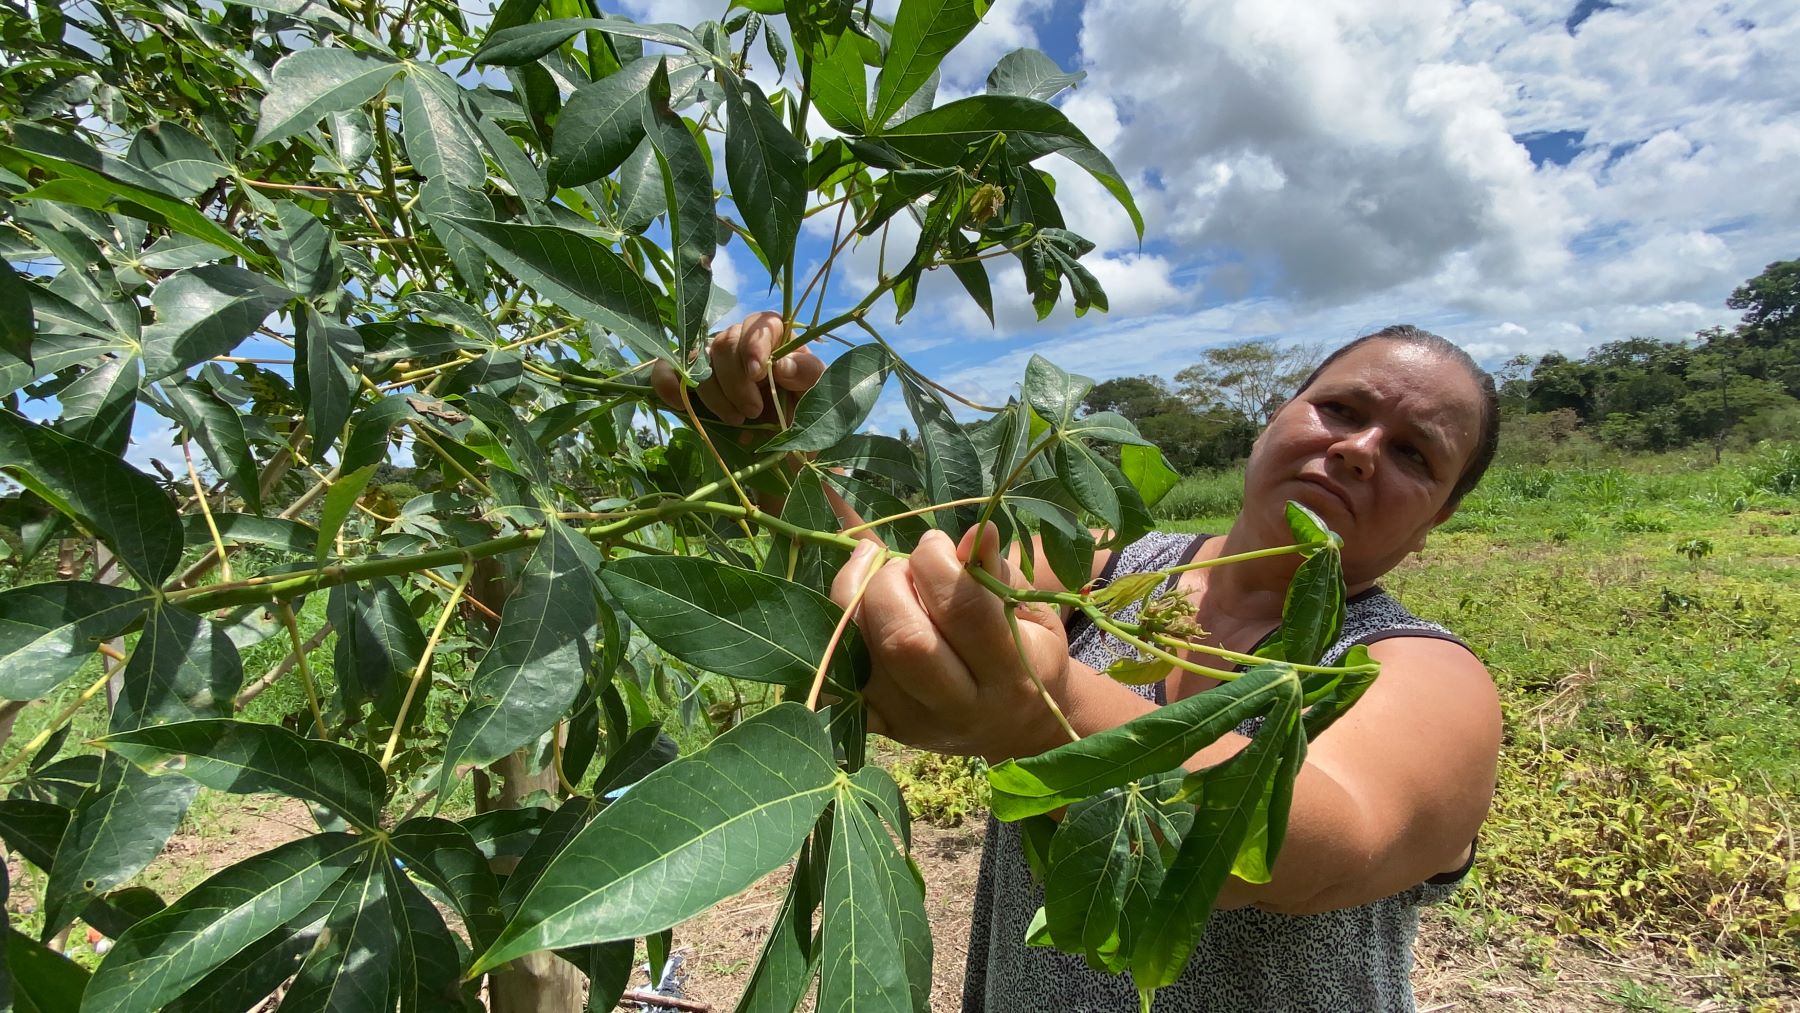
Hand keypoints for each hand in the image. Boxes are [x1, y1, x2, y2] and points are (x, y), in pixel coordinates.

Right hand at [649, 310, 823, 425]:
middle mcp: (741, 344)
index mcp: (776, 339)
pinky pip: (668, 370)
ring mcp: (713, 361)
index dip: (754, 344)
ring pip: (698, 359)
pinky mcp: (691, 381)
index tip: (757, 373)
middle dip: (736, 381)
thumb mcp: (817, 394)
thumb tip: (782, 365)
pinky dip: (668, 383)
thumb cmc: (805, 413)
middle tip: (753, 412)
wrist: (786, 445)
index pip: (760, 323)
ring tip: (735, 420)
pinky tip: (680, 405)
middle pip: (725, 342)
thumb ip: (808, 374)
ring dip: (713, 392)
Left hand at [831, 524, 1072, 762]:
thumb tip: (978, 532)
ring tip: (877, 578)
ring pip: (859, 657)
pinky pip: (836, 679)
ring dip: (856, 600)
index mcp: (1009, 675)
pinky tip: (854, 610)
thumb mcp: (1029, 612)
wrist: (1019, 727)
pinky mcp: (881, 728)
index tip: (937, 544)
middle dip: (890, 582)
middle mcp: (958, 707)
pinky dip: (834, 637)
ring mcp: (912, 723)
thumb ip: (998, 572)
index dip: (938, 563)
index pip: (962, 610)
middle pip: (903, 639)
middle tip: (902, 566)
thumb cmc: (1029, 655)